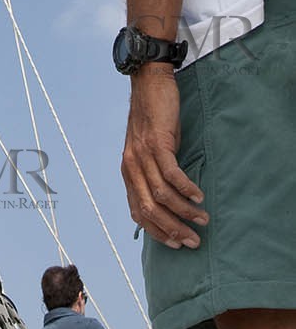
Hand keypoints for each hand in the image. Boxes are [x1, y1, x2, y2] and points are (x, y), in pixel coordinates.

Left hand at [121, 66, 207, 247]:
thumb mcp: (147, 151)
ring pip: (161, 195)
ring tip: (202, 220)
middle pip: (150, 209)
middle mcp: (131, 166)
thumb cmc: (152, 120)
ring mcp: (142, 155)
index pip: (138, 212)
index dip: (156, 232)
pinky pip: (171, 173)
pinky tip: (199, 196)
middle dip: (173, 230)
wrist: (148, 84)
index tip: (175, 244)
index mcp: (128, 172)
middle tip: (193, 241)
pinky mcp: (157, 143)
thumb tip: (169, 202)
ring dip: (183, 211)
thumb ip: (152, 174)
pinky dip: (186, 188)